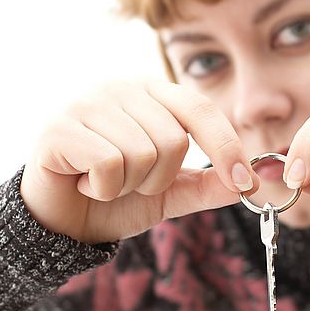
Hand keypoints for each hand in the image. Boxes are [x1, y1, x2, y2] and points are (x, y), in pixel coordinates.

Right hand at [20, 79, 259, 243]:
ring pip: (141, 154)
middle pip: (173, 141)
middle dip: (157, 179)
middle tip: (128, 183)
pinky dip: (101, 188)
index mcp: (152, 95)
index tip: (246, 183)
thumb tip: (249, 182)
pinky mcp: (60, 127)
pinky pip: (108, 163)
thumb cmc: (113, 198)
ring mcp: (87, 103)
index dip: (228, 147)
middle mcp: (121, 89)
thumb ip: (207, 185)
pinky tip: (84, 183)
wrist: (59, 221)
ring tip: (103, 182)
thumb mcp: (170, 194)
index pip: (201, 109)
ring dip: (126, 186)